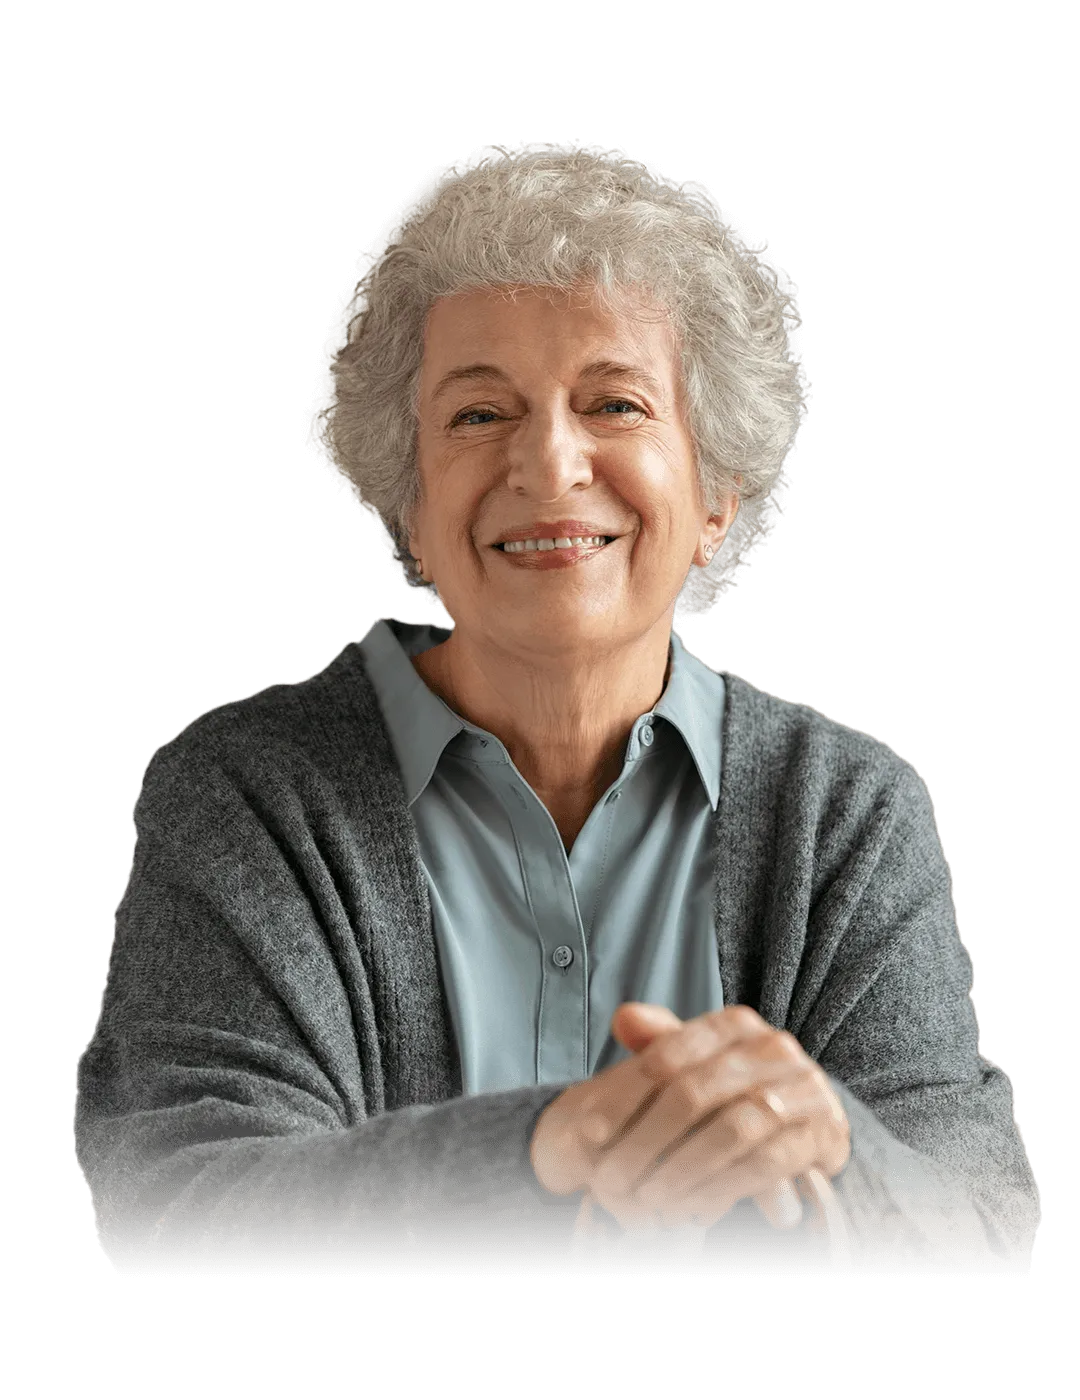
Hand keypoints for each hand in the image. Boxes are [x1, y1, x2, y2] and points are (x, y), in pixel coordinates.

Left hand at [531, 1003, 849, 1231]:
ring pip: (729, 1130)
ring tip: (646, 1194)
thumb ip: (662, 1040)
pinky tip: (689, 1204)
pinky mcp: (821, 1130)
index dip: (624, 1095)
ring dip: (681, 1167)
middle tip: (610, 1177)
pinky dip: (721, 1186)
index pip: (667, 1056)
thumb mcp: (702, 1057)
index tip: (591, 1132)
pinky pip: (763, 1163)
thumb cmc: (741, 1084)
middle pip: (694, 1093)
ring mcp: (801, 1088)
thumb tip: (622, 1017)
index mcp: (734, 1024)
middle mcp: (771, 1048)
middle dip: (645, 1140)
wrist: (816, 1111)